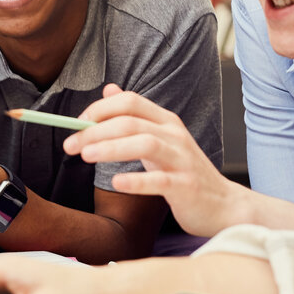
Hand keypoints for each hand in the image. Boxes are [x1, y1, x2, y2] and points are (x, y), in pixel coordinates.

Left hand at [64, 84, 243, 236]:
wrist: (224, 205)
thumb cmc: (184, 172)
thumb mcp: (161, 138)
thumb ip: (135, 115)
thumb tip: (109, 88)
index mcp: (166, 121)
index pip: (130, 101)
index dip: (100, 108)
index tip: (77, 123)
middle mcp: (175, 135)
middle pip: (131, 122)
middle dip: (96, 130)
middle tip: (70, 144)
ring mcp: (183, 160)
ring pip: (145, 144)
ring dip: (111, 148)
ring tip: (86, 156)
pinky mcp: (186, 186)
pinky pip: (160, 180)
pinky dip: (136, 180)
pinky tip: (116, 183)